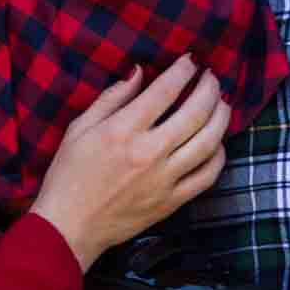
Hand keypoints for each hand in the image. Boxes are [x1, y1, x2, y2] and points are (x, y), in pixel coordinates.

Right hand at [30, 56, 231, 270]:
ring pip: (208, 142)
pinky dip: (217, 156)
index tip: (191, 61)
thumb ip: (112, 97)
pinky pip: (206, 176)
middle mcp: (148, 152)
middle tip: (212, 78)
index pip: (165, 91)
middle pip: (195, 113)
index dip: (183, 70)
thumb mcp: (80, 128)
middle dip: (209, 89)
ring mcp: (164, 179)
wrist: (69, 227)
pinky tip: (216, 143)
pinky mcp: (171, 202)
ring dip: (221, 118)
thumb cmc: (68, 175)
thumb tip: (139, 72)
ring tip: (222, 104)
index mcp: (123, 130)